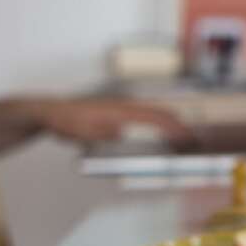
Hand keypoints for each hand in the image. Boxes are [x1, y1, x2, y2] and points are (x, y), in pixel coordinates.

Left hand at [27, 98, 195, 144]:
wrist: (52, 113)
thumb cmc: (67, 121)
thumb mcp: (84, 132)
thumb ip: (103, 133)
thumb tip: (121, 132)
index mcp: (120, 110)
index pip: (154, 117)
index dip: (173, 127)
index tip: (188, 137)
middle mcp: (124, 106)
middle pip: (158, 113)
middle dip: (178, 124)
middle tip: (193, 138)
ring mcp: (120, 108)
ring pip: (152, 113)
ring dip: (168, 123)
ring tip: (182, 135)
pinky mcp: (116, 113)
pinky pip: (142, 116)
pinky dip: (156, 123)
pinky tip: (157, 132)